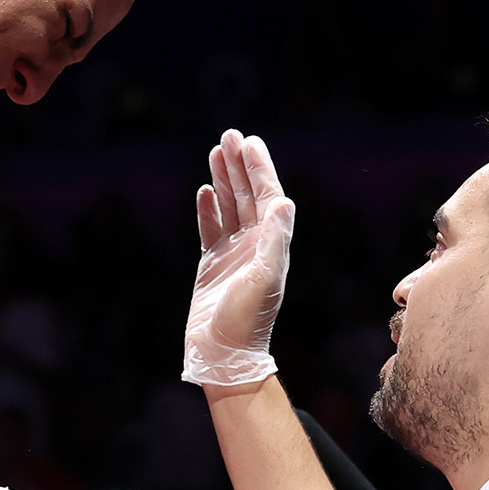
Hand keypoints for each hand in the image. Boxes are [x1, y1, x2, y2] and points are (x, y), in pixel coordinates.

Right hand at [183, 129, 294, 386]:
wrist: (223, 354)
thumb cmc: (246, 320)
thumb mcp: (264, 279)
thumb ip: (274, 240)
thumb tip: (283, 201)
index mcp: (272, 244)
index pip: (268, 196)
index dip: (259, 168)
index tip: (249, 142)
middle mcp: (256, 245)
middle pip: (249, 195)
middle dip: (240, 165)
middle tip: (230, 135)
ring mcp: (234, 254)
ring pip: (230, 207)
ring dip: (224, 179)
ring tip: (216, 152)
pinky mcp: (212, 265)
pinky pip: (211, 229)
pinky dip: (209, 209)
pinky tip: (205, 191)